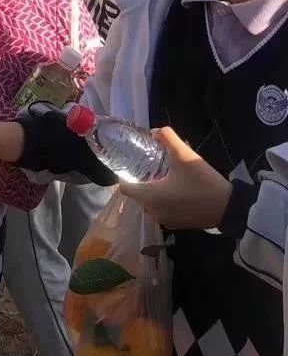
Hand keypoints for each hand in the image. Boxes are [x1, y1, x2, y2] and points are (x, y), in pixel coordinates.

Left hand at [118, 126, 232, 229]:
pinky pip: (163, 210)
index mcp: (151, 197)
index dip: (125, 174)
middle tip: (150, 165)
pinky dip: (165, 200)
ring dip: (154, 191)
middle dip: (142, 181)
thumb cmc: (203, 183)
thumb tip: (154, 131)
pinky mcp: (178, 225)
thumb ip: (168, 138)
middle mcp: (154, 212)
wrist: (230, 208)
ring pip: (151, 203)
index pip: (125, 188)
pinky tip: (176, 188)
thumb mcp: (185, 155)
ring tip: (164, 175)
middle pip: (138, 195)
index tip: (131, 162)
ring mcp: (166, 221)